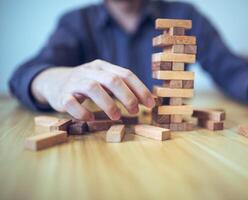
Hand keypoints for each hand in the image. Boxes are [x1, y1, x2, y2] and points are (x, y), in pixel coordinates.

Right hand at [31, 59, 154, 119]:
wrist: (53, 81)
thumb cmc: (86, 84)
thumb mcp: (103, 80)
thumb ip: (121, 87)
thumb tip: (146, 100)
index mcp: (103, 67)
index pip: (126, 74)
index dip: (140, 89)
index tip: (151, 104)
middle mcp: (89, 71)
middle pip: (112, 80)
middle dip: (127, 96)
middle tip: (135, 111)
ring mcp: (74, 82)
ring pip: (92, 88)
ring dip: (108, 104)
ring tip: (117, 117)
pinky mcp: (62, 95)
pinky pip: (71, 103)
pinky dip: (82, 112)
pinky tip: (91, 118)